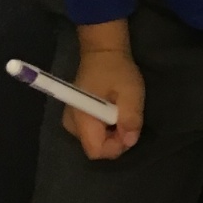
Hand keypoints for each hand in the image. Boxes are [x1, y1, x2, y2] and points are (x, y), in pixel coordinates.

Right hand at [65, 21, 144, 160]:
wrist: (102, 52)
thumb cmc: (116, 70)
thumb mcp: (130, 92)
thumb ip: (130, 118)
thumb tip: (129, 142)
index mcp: (82, 118)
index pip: (95, 151)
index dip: (115, 146)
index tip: (127, 129)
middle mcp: (71, 124)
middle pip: (96, 147)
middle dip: (115, 139)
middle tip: (126, 117)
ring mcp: (71, 121)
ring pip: (95, 141)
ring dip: (112, 133)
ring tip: (120, 112)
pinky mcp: (75, 118)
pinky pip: (93, 133)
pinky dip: (106, 127)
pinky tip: (112, 112)